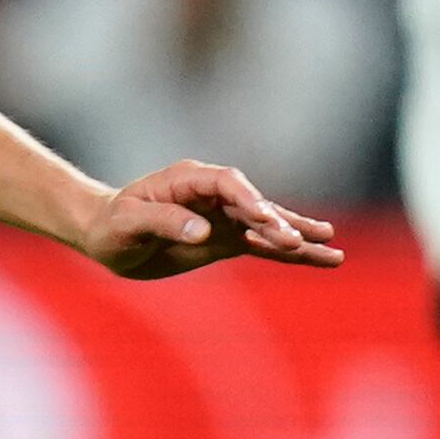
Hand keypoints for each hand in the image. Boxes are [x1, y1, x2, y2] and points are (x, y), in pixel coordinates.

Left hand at [80, 161, 341, 279]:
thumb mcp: (128, 222)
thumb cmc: (111, 224)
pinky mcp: (227, 239)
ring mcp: (224, 217)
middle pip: (254, 204)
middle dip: (277, 223)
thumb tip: (203, 231)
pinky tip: (323, 259)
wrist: (106, 236)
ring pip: (267, 226)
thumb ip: (164, 221)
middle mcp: (213, 195)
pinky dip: (290, 254)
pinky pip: (264, 246)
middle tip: (299, 241)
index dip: (248, 199)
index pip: (227, 183)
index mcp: (188, 180)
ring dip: (298, 238)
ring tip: (333, 252)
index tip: (263, 218)